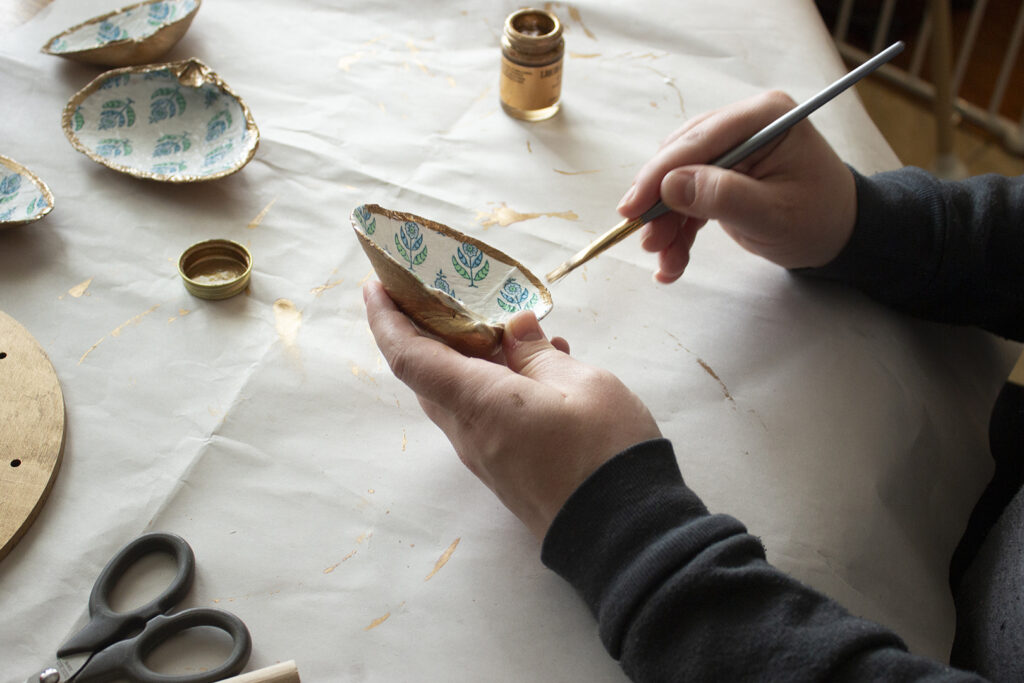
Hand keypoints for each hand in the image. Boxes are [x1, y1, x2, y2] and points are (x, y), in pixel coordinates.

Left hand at [363, 280, 661, 537]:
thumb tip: (512, 328)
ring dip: (474, 355)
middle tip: (445, 293)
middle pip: (429, 374)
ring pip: (460, 393)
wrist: (625, 534)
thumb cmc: (605, 452)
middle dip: (426, 331)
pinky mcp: (506, 468)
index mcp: (479, 404)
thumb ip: (538, 353)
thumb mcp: (581, 384)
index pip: (409, 357)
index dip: (386, 319)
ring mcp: (487, 455)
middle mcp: (470, 432)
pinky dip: (498, 381)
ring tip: (515, 326)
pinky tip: (545, 364)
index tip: (376, 286)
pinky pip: (486, 414)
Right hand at [617, 90, 857, 281]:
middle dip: (660, 204)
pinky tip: (672, 261)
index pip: (699, 140)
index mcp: (763, 117)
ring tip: (665, 262)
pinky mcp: (722, 173)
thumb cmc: (819, 219)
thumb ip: (723, 197)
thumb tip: (671, 186)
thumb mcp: (773, 214)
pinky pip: (687, 198)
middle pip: (681, 159)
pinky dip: (678, 229)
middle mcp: (742, 124)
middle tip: (646, 241)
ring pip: (678, 181)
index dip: (660, 173)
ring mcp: (731, 148)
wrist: (840, 235)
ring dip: (666, 223)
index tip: (632, 207)